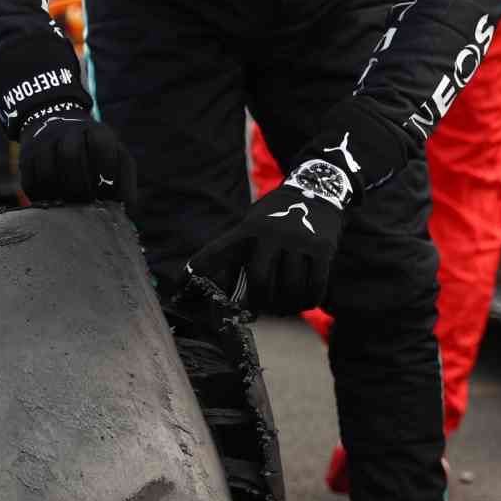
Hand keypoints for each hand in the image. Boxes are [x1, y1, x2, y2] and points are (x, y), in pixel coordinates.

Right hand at [18, 111, 136, 216]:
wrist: (55, 123)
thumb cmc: (94, 150)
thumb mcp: (113, 154)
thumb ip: (124, 180)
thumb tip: (128, 212)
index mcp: (96, 130)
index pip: (101, 145)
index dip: (106, 170)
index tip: (108, 193)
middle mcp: (67, 132)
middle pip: (70, 156)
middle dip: (80, 186)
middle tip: (86, 205)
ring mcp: (43, 142)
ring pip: (47, 170)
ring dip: (59, 194)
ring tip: (69, 209)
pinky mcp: (26, 157)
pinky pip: (30, 182)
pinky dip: (41, 198)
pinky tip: (52, 206)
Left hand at [190, 169, 347, 313]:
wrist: (316, 190)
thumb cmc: (275, 219)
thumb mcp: (252, 228)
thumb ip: (238, 260)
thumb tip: (234, 304)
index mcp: (248, 230)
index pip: (217, 251)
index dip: (198, 271)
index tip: (179, 291)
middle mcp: (271, 233)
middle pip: (260, 281)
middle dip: (260, 302)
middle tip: (261, 309)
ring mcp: (299, 240)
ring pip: (290, 288)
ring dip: (286, 306)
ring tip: (283, 308)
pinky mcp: (322, 248)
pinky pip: (315, 286)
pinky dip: (308, 301)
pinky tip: (304, 302)